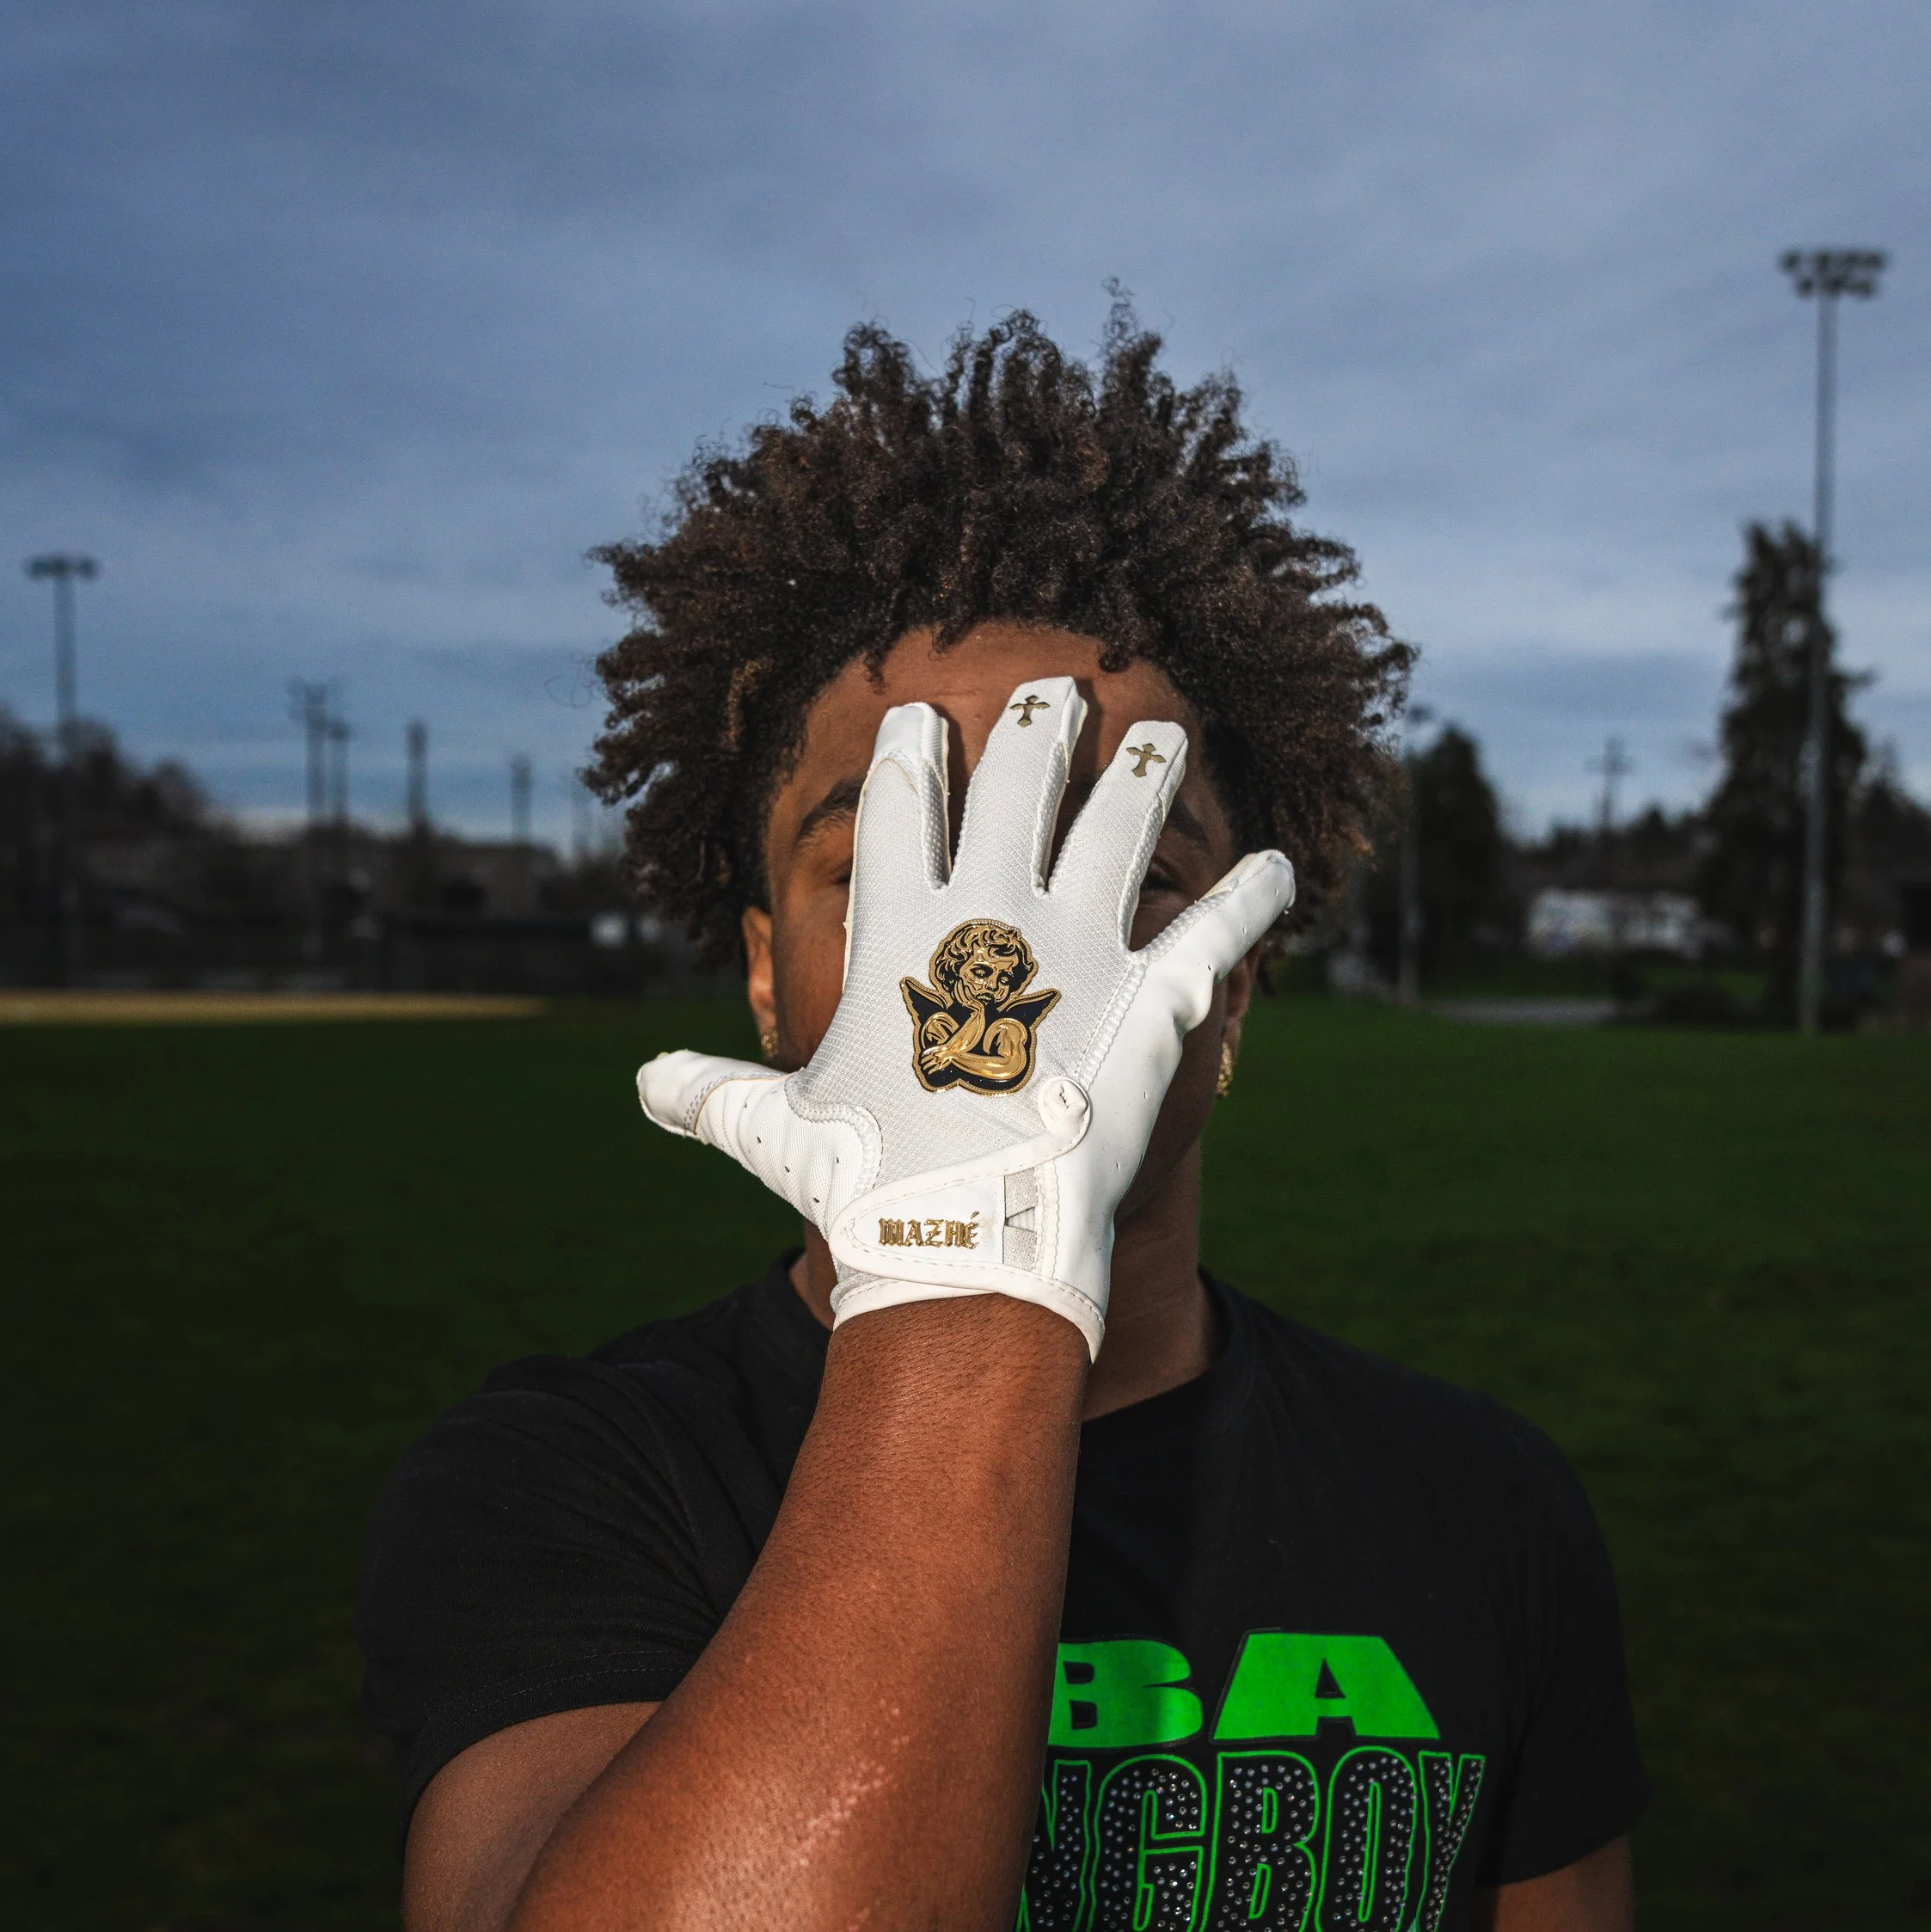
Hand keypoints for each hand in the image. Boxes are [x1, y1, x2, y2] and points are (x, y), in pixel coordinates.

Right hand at [638, 686, 1291, 1353]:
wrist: (966, 1240)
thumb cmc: (863, 1184)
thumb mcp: (772, 1128)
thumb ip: (712, 1093)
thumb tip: (647, 1087)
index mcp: (899, 925)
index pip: (900, 807)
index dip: (909, 754)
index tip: (918, 716)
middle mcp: (993, 910)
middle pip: (1020, 783)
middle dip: (1038, 726)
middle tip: (1057, 691)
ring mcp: (1080, 946)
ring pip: (1124, 825)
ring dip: (1148, 773)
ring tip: (1164, 735)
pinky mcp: (1156, 998)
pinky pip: (1218, 927)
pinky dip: (1256, 896)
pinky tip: (1283, 865)